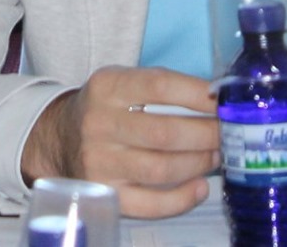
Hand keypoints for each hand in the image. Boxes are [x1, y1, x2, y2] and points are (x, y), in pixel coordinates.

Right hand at [18, 65, 219, 217]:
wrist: (59, 138)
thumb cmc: (106, 108)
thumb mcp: (122, 82)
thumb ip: (162, 87)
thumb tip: (217, 98)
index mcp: (106, 86)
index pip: (160, 86)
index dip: (198, 95)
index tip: (225, 101)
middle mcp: (99, 123)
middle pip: (165, 132)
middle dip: (207, 134)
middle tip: (228, 134)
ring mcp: (99, 162)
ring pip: (162, 168)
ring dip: (199, 164)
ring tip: (216, 156)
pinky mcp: (105, 193)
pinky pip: (150, 203)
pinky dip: (181, 198)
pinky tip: (199, 187)